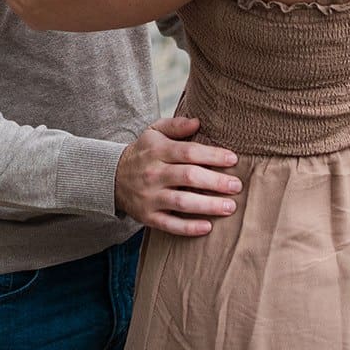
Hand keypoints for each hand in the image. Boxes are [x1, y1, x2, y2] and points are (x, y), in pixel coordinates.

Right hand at [115, 116, 241, 236]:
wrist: (112, 178)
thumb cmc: (143, 153)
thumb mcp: (154, 132)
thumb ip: (176, 126)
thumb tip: (198, 122)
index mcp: (157, 150)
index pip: (189, 152)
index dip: (213, 156)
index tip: (233, 159)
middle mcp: (153, 174)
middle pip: (189, 177)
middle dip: (216, 182)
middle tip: (237, 185)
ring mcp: (150, 197)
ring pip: (182, 202)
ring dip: (208, 205)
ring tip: (230, 207)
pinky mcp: (148, 217)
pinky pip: (170, 224)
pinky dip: (189, 228)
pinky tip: (208, 227)